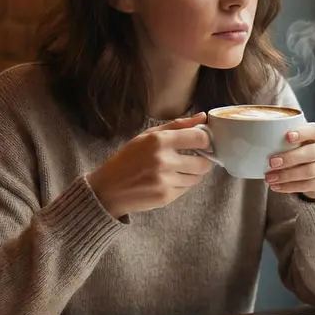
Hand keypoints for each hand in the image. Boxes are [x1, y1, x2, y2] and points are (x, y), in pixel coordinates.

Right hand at [87, 113, 213, 218]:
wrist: (108, 189)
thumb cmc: (128, 159)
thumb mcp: (147, 136)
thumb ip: (177, 125)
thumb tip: (202, 117)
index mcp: (159, 141)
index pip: (200, 138)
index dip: (205, 140)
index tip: (202, 142)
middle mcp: (163, 161)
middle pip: (204, 163)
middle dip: (203, 161)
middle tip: (194, 158)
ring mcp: (165, 181)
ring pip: (197, 178)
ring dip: (191, 173)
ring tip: (176, 170)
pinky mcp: (166, 197)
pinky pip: (186, 189)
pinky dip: (181, 184)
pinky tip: (167, 181)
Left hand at [266, 123, 314, 200]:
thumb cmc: (302, 150)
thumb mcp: (298, 141)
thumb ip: (284, 137)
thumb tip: (253, 136)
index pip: (314, 130)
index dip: (302, 133)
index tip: (287, 136)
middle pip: (311, 153)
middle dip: (290, 158)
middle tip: (272, 162)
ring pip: (309, 171)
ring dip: (287, 175)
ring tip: (270, 178)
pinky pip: (307, 185)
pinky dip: (289, 187)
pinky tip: (276, 186)